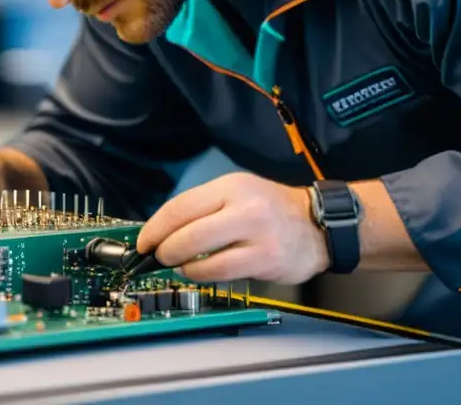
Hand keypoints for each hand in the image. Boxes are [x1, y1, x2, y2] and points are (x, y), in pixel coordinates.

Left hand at [136, 172, 329, 284]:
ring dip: (181, 265)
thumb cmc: (270, 210)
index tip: (143, 241)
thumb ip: (204, 207)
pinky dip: (202, 275)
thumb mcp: (238, 192)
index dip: (155, 227)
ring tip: (179, 265)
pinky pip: (221, 272)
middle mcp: (244, 207)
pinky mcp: (265, 260)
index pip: (180, 206)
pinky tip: (199, 272)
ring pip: (202, 257)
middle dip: (164, 249)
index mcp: (231, 186)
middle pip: (187, 232)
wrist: (317, 225)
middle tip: (157, 256)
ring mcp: (257, 235)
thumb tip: (162, 229)